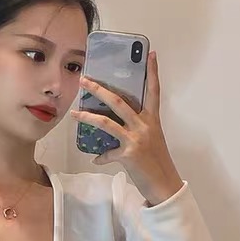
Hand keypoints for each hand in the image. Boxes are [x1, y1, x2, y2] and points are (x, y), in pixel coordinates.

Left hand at [71, 50, 183, 204]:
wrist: (165, 185)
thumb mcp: (152, 139)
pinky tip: (97, 159)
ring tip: (74, 113)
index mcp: (153, 120)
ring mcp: (136, 139)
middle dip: (99, 90)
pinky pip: (108, 153)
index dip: (153, 72)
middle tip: (84, 80)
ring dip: (88, 117)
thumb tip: (117, 126)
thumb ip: (136, 129)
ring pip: (107, 122)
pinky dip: (102, 156)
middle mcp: (145, 126)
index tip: (150, 54)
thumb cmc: (157, 161)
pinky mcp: (128, 155)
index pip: (154, 91)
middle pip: (119, 101)